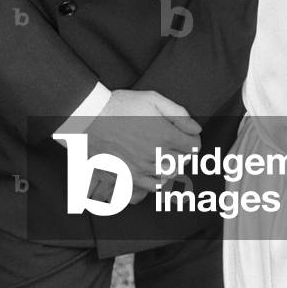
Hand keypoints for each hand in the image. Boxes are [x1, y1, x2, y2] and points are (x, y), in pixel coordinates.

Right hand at [85, 90, 201, 200]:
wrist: (91, 118)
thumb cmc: (120, 106)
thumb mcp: (152, 99)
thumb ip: (178, 113)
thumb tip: (195, 128)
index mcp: (164, 135)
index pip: (192, 147)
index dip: (192, 139)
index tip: (188, 136)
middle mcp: (155, 155)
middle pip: (182, 162)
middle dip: (182, 152)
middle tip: (175, 143)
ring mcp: (141, 168)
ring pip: (168, 175)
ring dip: (171, 166)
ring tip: (164, 155)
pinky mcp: (128, 177)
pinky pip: (152, 187)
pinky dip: (157, 180)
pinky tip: (153, 169)